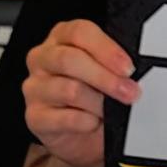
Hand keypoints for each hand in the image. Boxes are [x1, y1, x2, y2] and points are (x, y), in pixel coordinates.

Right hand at [22, 19, 139, 166]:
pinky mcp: (34, 116)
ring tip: (111, 110)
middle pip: (70, 60)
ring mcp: (35, 88)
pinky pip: (64, 119)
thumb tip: (133, 70)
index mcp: (62, 37)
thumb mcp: (106, 70)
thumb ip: (114, 62)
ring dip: (98, 103)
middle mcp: (43, 58)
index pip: (79, 32)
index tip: (127, 67)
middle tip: (129, 91)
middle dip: (105, 77)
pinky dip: (86, 122)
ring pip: (69, 90)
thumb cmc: (95, 93)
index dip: (106, 49)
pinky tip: (94, 122)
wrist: (83, 133)